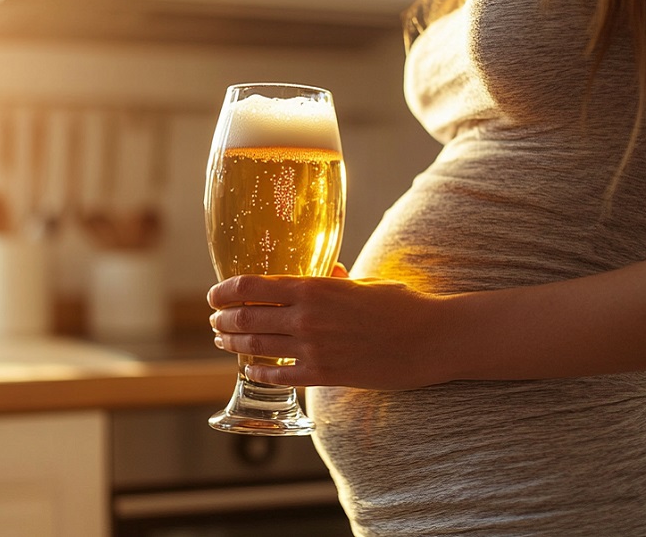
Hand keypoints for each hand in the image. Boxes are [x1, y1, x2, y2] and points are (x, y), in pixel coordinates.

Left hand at [208, 270, 459, 389]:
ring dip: (233, 343)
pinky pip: (280, 375)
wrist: (430, 337)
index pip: (251, 286)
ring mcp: (313, 348)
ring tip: (222, 342)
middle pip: (246, 317)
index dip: (226, 291)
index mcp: (313, 287)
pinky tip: (251, 369)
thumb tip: (327, 271)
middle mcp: (306, 317)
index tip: (215, 295)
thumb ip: (336, 280)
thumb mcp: (364, 282)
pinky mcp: (324, 374)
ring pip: (257, 345)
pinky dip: (260, 372)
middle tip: (214, 321)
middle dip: (223, 319)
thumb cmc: (401, 304)